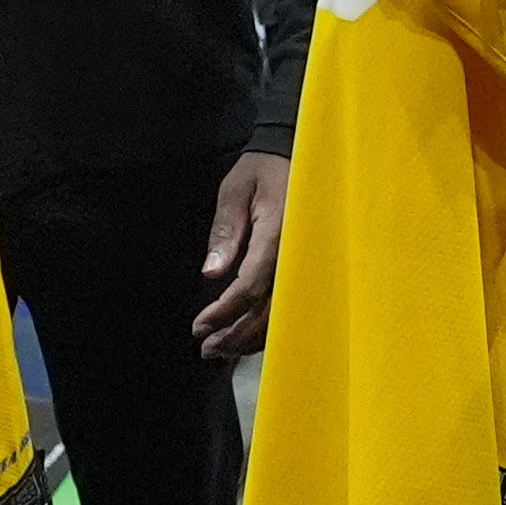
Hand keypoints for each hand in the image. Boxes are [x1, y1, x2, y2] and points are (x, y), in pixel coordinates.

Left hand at [192, 149, 291, 359]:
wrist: (295, 154)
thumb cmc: (262, 171)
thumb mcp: (235, 191)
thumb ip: (225, 231)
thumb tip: (211, 273)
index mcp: (278, 235)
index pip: (249, 285)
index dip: (223, 311)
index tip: (199, 326)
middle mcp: (296, 256)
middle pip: (267, 309)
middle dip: (236, 334)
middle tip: (208, 349)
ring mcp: (305, 264)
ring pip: (281, 313)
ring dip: (251, 336)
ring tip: (222, 350)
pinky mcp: (306, 268)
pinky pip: (289, 304)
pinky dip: (268, 324)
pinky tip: (248, 336)